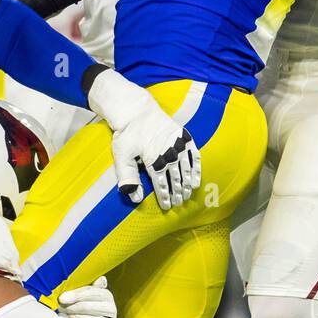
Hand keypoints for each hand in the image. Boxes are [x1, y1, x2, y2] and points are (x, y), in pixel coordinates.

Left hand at [57, 276, 115, 317]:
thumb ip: (91, 287)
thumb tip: (101, 279)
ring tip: (62, 315)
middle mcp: (110, 309)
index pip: (91, 293)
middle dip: (70, 307)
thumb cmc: (89, 308)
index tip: (62, 298)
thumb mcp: (90, 296)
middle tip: (59, 308)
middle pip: (86, 307)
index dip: (75, 295)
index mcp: (107, 296)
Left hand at [87, 69, 200, 209]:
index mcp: (153, 159)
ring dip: (187, 184)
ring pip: (185, 169)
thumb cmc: (127, 133)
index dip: (164, 196)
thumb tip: (135, 198)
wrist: (138, 109)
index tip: (167, 207)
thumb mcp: (121, 156)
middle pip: (175, 178)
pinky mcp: (184, 136)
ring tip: (187, 196)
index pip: (161, 184)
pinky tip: (196, 179)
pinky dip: (196, 168)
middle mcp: (168, 152)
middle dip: (177, 193)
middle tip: (178, 204)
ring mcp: (178, 144)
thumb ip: (128, 178)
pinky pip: (194, 155)